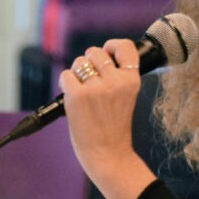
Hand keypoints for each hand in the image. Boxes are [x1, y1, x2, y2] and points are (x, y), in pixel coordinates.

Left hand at [58, 39, 155, 198]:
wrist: (107, 153)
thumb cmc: (114, 127)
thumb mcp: (127, 97)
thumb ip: (118, 77)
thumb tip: (97, 57)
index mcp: (132, 81)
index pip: (125, 47)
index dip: (113, 45)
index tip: (108, 53)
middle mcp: (116, 81)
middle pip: (95, 52)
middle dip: (89, 62)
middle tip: (90, 80)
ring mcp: (96, 88)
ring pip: (78, 62)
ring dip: (76, 73)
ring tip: (82, 91)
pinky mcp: (77, 95)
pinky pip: (65, 76)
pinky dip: (66, 84)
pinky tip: (73, 98)